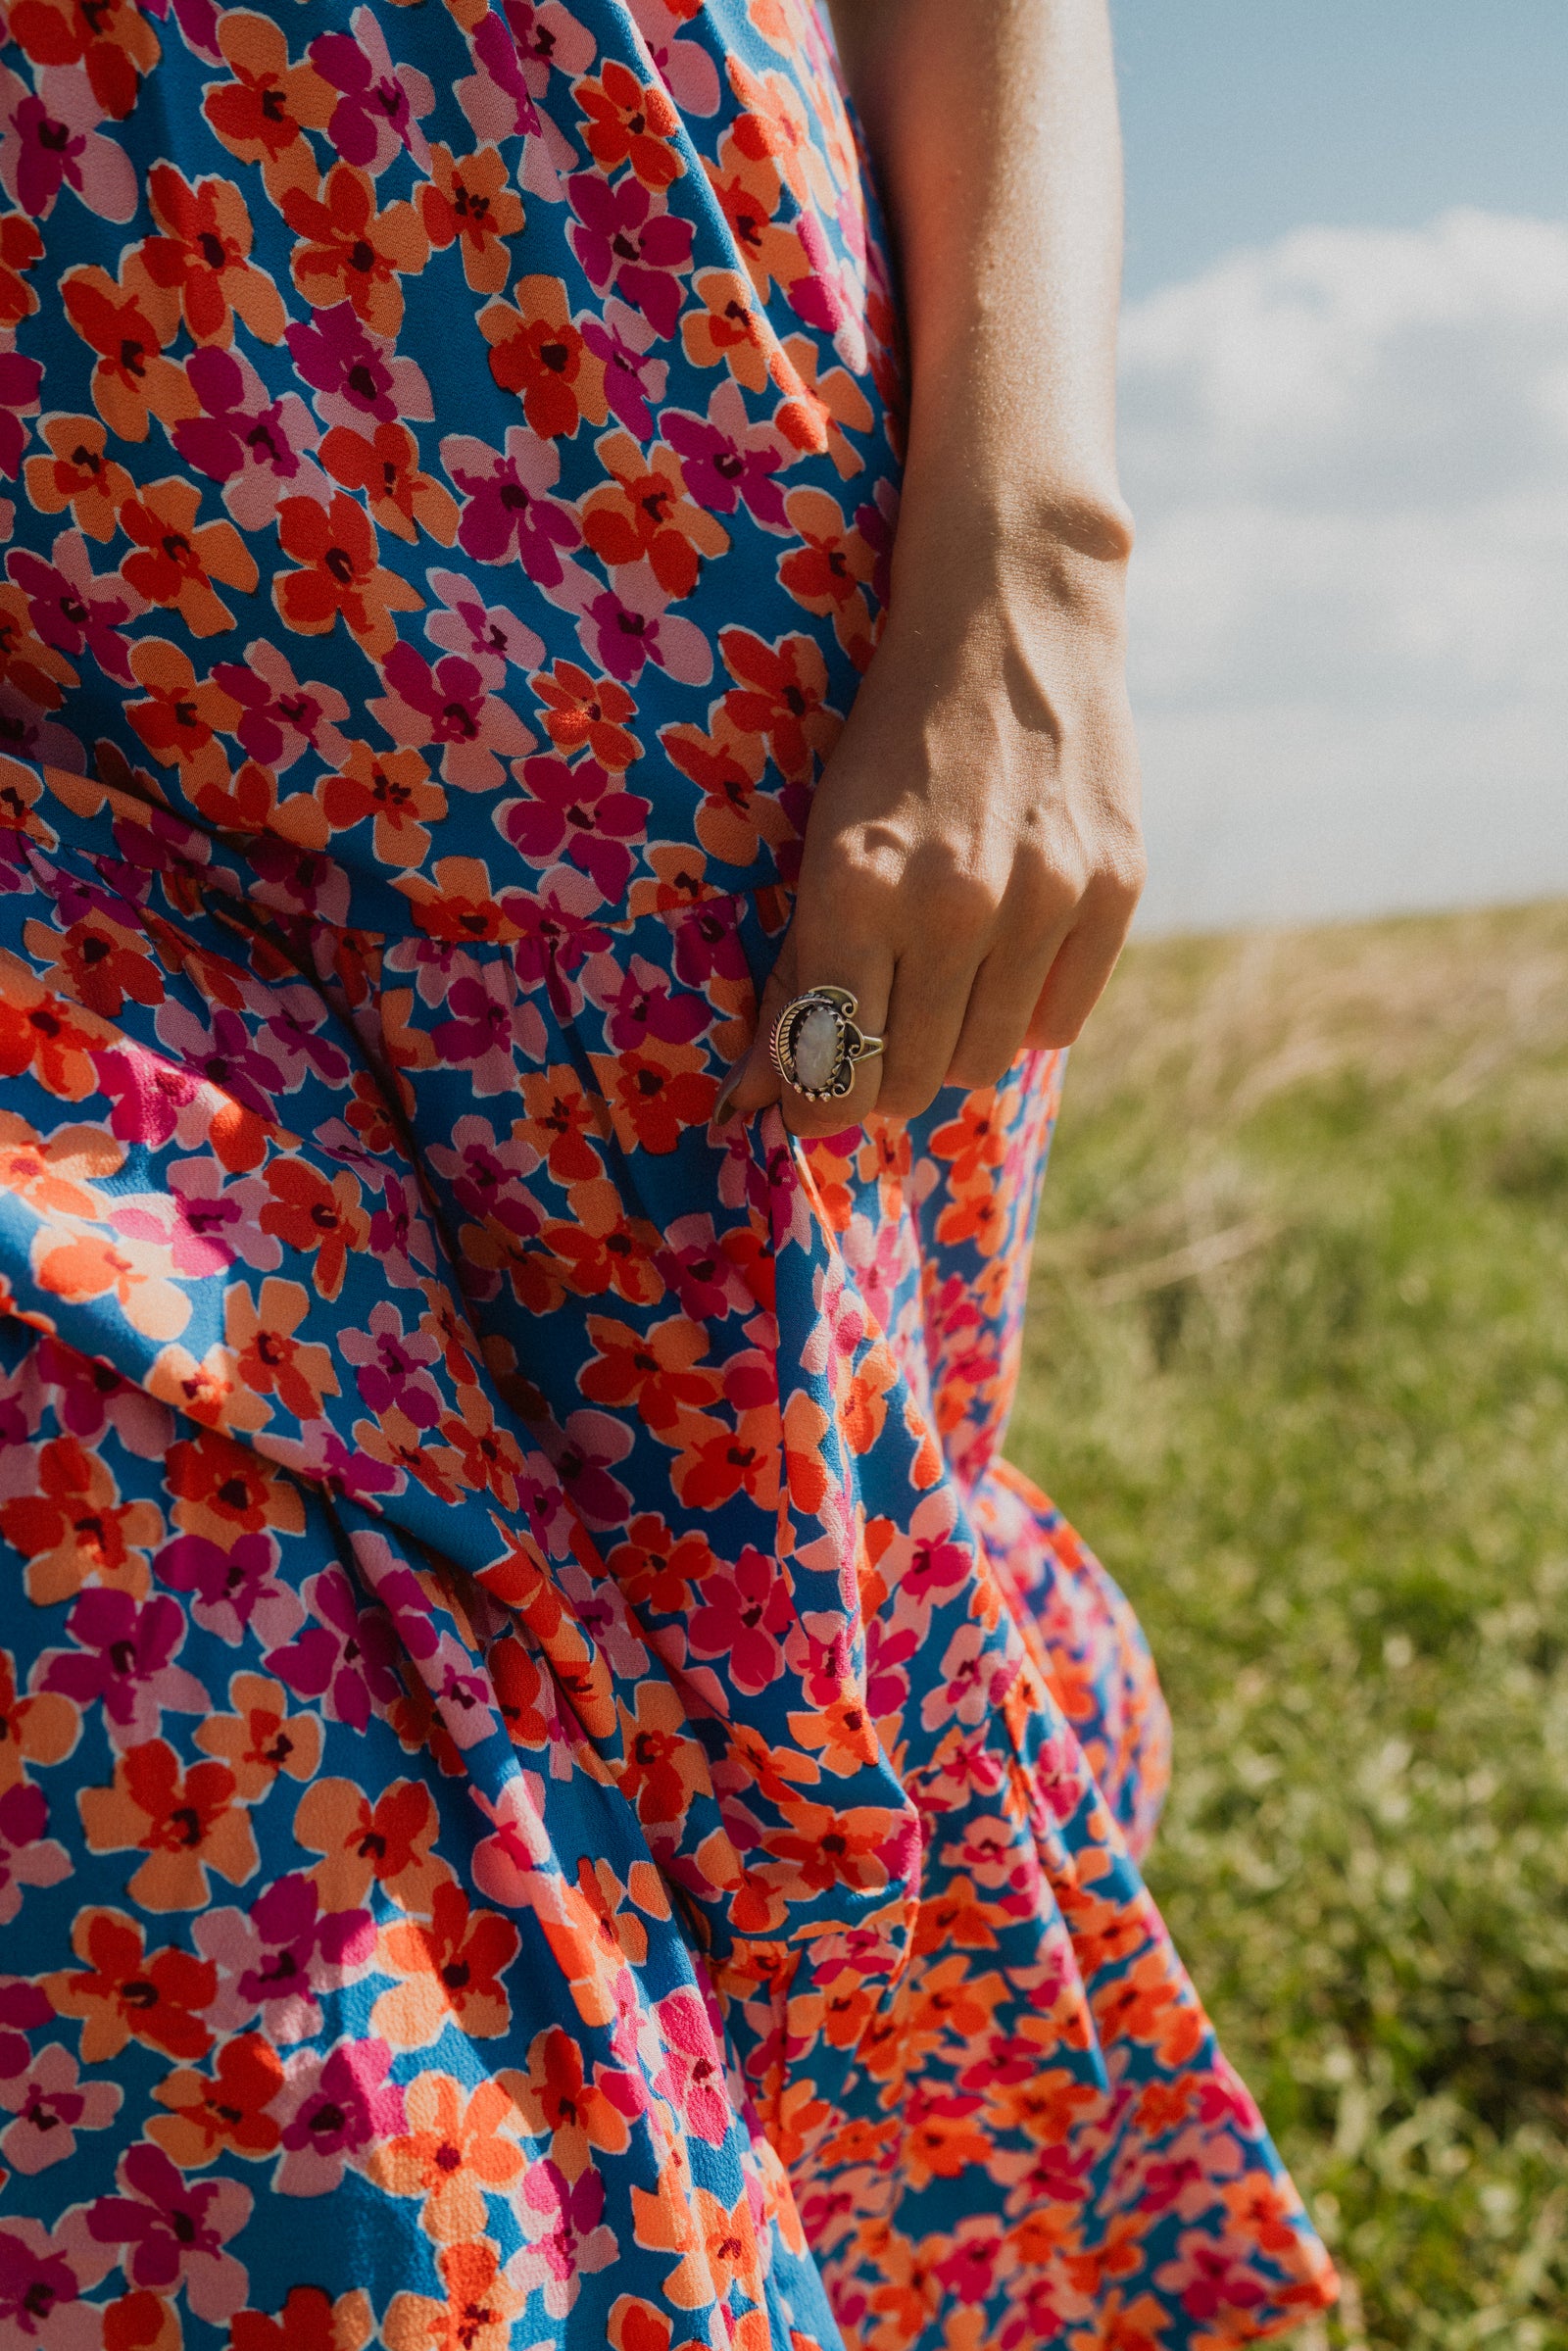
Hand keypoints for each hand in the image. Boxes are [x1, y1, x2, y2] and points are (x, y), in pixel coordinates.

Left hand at [718, 541, 1145, 1138]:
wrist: (1009, 614)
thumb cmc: (889, 735)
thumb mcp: (820, 839)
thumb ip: (794, 971)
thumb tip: (751, 1099)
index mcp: (855, 889)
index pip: (830, 1072)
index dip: (817, 1101)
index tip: (815, 1090)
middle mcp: (951, 903)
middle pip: (907, 1081)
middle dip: (880, 1080)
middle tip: (877, 1036)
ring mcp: (1042, 896)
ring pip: (984, 1062)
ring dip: (952, 1048)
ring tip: (939, 991)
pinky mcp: (1114, 886)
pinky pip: (1060, 1023)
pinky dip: (1025, 1014)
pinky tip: (1005, 959)